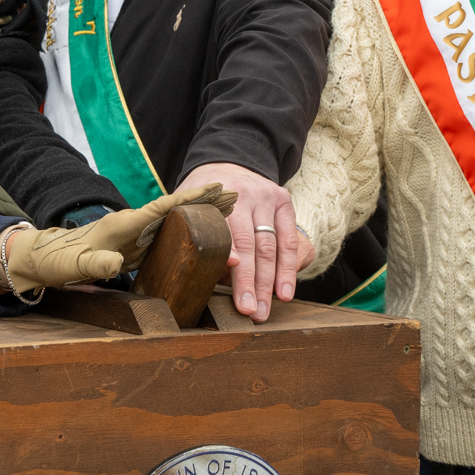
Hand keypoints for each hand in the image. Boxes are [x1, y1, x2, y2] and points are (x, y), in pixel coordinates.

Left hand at [0, 184, 236, 291]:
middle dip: (204, 203)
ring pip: (174, 224)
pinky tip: (204, 238)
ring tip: (230, 210)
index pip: (163, 207)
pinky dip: (188, 235)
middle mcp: (133, 225)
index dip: (190, 199)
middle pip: (175, 211)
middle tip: (235, 194)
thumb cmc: (57, 261)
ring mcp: (135, 236)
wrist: (44, 259)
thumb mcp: (75, 264)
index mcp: (123, 223)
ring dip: (200, 217)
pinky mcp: (135, 249)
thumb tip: (115, 266)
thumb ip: (95, 264)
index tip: (216, 187)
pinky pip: (167, 239)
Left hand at [181, 162, 310, 321]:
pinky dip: (288, 268)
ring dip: (270, 282)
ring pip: (271, 246)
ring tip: (265, 310)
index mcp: (215, 196)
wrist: (227, 163)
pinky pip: (288, 240)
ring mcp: (266, 197)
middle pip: (250, 244)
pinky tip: (284, 291)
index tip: (232, 268)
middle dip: (250, 281)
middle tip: (249, 312)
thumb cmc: (202, 200)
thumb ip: (188, 234)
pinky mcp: (283, 201)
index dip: (228, 249)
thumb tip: (193, 277)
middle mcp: (244, 195)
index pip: (223, 228)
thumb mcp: (187, 207)